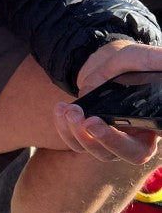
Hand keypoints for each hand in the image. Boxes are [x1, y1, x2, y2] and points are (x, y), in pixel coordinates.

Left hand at [54, 40, 161, 164]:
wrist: (104, 64)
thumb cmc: (128, 63)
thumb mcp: (141, 58)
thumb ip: (156, 60)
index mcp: (153, 125)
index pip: (147, 145)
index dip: (131, 140)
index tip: (113, 123)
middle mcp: (136, 138)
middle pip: (126, 154)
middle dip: (105, 140)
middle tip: (88, 120)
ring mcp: (112, 141)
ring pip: (98, 152)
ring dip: (79, 134)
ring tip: (70, 110)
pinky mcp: (90, 137)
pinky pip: (76, 143)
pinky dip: (64, 128)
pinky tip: (61, 109)